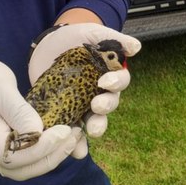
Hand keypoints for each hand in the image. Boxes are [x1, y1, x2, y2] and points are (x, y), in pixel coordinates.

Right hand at [0, 53, 80, 180]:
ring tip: (73, 140)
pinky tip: (63, 141)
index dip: (41, 149)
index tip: (64, 130)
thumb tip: (39, 132)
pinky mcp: (4, 147)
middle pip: (20, 170)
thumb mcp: (0, 84)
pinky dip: (46, 154)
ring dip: (51, 158)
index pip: (13, 156)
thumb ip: (18, 110)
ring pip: (24, 169)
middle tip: (74, 137)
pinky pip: (25, 160)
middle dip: (51, 157)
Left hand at [28, 22, 140, 157]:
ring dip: (94, 129)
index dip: (115, 84)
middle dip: (105, 109)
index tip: (105, 82)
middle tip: (96, 107)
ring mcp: (82, 105)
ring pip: (94, 122)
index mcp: (110, 76)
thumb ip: (114, 39)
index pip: (120, 83)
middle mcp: (100, 94)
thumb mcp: (93, 33)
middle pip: (109, 106)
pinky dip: (75, 144)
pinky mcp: (64, 113)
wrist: (49, 43)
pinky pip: (72, 131)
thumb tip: (136, 48)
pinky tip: (75, 151)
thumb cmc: (76, 36)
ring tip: (88, 133)